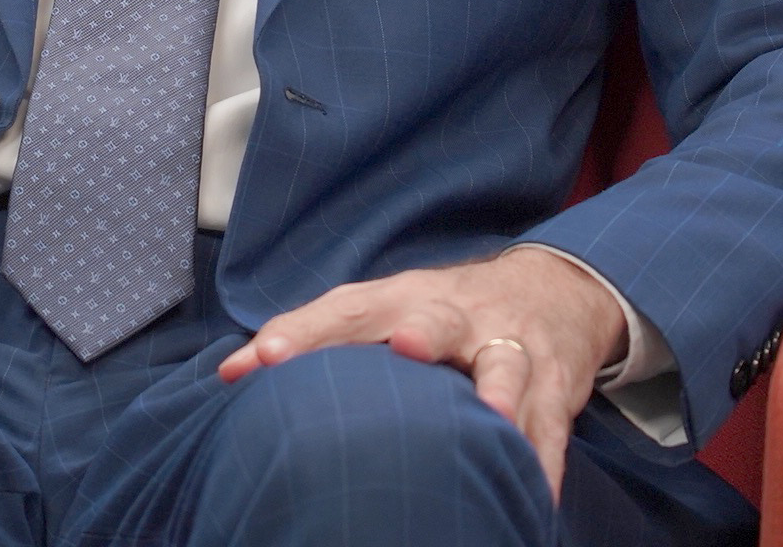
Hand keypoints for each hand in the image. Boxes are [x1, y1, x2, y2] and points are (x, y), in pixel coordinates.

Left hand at [214, 248, 626, 500]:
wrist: (554, 290)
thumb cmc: (442, 312)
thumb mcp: (383, 311)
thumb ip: (313, 340)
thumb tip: (228, 375)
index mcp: (404, 298)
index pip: (347, 309)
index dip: (306, 330)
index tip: (265, 359)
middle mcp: (457, 315)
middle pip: (436, 318)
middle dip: (421, 332)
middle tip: (401, 347)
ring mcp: (510, 347)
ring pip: (505, 366)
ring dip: (496, 391)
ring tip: (490, 418)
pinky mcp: (554, 385)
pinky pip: (549, 424)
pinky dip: (541, 459)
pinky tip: (532, 493)